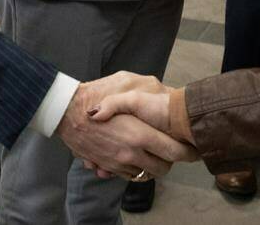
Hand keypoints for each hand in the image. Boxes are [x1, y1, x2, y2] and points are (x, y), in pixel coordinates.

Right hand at [56, 72, 194, 180]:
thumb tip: (165, 92)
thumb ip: (147, 89)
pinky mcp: (108, 166)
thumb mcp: (124, 83)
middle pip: (163, 168)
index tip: (192, 146)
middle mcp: (131, 152)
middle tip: (173, 150)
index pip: (174, 152)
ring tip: (157, 153)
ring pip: (147, 174)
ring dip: (153, 166)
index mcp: (140, 134)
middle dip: (171, 161)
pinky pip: (129, 176)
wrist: (66, 111)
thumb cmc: (96, 95)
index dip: (187, 151)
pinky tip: (137, 157)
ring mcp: (119, 162)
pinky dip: (136, 170)